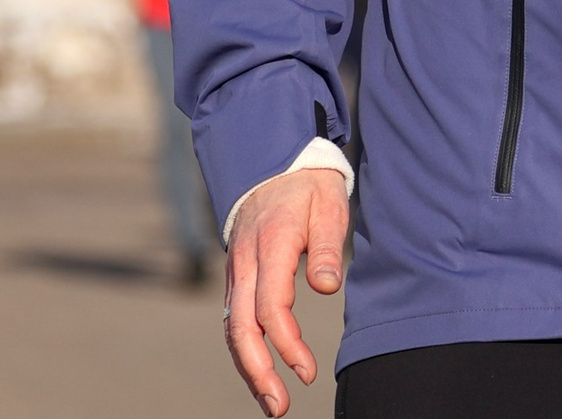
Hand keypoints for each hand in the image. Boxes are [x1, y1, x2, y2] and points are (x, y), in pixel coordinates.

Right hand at [222, 167, 348, 415]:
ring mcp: (235, 273)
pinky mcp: (236, 279)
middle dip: (257, 372)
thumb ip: (327, 247)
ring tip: (271, 402)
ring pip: (233, 330)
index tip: (308, 371)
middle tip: (279, 407)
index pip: (271, 308)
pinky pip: (235, 321)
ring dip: (249, 369)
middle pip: (241, 328)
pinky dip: (245, 351)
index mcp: (268, 246)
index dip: (287, 344)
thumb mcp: (329, 205)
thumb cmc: (309, 188)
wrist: (275, 167)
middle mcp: (244, 264)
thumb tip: (326, 288)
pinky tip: (261, 373)